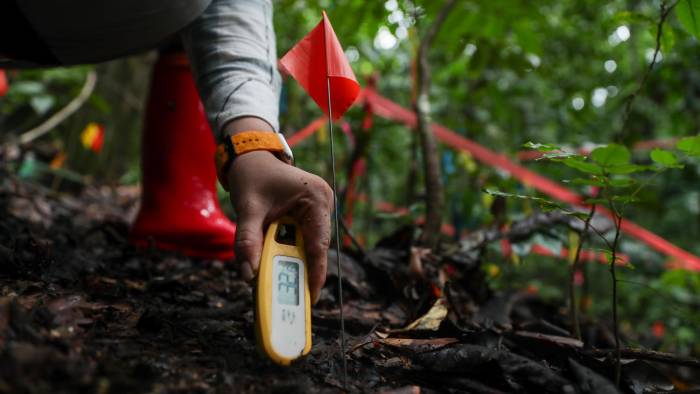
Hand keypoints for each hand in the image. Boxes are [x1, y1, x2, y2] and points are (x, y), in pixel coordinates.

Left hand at [227, 150, 332, 303]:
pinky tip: (277, 257)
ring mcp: (319, 207)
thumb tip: (249, 274)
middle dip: (300, 268)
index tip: (311, 297)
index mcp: (315, 198)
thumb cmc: (252, 176)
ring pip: (308, 244)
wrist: (251, 157)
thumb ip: (247, 241)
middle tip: (289, 294)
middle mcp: (323, 202)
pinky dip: (289, 248)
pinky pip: (302, 237)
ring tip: (279, 276)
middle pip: (314, 246)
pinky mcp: (311, 212)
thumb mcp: (247, 209)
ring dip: (292, 258)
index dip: (316, 272)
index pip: (318, 243)